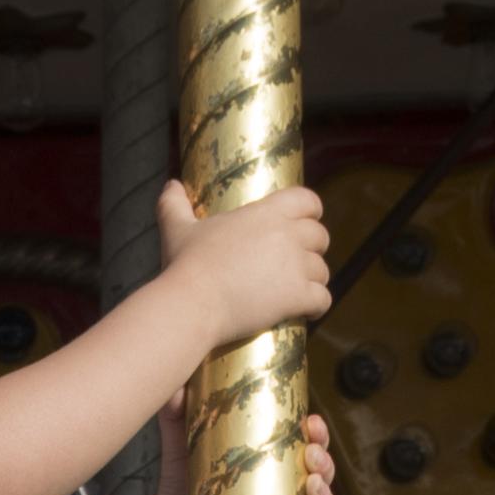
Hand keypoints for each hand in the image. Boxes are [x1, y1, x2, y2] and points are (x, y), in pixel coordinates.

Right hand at [154, 174, 331, 351]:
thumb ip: (174, 204)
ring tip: (300, 289)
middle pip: (320, 235)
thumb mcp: (177, 228)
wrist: (193, 303)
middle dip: (314, 248)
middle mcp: (288, 235)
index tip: (307, 221)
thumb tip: (171, 184)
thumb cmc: (185, 264)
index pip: (307, 200)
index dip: (311, 211)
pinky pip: (323, 298)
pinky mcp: (298, 296)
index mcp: (266, 212)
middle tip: (298, 261)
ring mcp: (296, 266)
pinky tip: (310, 310)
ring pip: (322, 270)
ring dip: (314, 279)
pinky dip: (318, 305)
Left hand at [156, 390, 343, 494]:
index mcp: (272, 456)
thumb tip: (175, 390)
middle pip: (320, 470)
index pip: (306, 440)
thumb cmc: (180, 482)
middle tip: (311, 454)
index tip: (311, 422)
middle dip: (324, 460)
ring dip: (325, 493)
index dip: (317, 431)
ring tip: (312, 484)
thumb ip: (176, 415)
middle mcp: (285, 484)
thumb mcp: (180, 445)